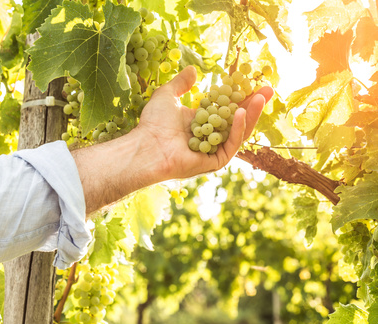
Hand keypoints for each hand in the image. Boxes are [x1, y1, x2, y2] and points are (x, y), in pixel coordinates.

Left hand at [136, 65, 273, 179]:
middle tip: (268, 89)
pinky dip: (238, 129)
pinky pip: (231, 145)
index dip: (238, 95)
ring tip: (262, 96)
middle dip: (253, 104)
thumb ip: (180, 83)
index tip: (252, 81)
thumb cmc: (153, 123)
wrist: (147, 146)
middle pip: (236, 120)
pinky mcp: (214, 162)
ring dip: (251, 114)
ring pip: (238, 132)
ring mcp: (213, 150)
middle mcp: (209, 137)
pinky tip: (241, 112)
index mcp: (200, 123)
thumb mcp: (167, 96)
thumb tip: (192, 69)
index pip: (225, 108)